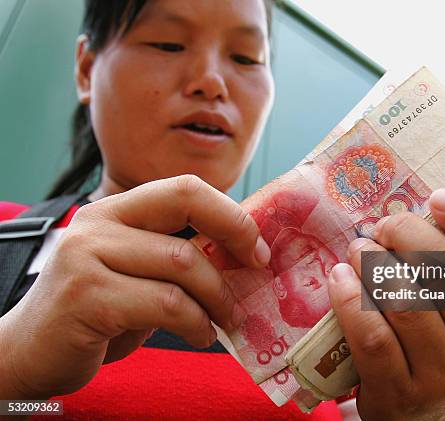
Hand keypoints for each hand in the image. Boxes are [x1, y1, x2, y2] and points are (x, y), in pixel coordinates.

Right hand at [0, 175, 269, 398]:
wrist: (31, 351)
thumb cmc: (98, 312)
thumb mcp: (138, 273)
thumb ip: (176, 255)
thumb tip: (242, 254)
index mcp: (116, 210)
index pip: (185, 188)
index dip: (230, 213)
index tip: (257, 248)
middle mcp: (99, 222)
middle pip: (187, 208)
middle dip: (235, 240)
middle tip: (256, 274)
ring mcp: (87, 256)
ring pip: (182, 263)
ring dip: (216, 297)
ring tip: (223, 320)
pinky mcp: (86, 296)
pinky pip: (166, 304)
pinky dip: (194, 323)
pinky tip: (199, 335)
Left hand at [328, 188, 444, 420]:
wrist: (424, 418)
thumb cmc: (439, 349)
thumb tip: (413, 216)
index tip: (439, 197)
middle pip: (444, 273)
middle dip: (406, 235)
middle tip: (382, 228)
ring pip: (405, 302)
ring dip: (373, 264)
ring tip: (358, 251)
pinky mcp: (402, 393)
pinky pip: (372, 336)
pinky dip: (350, 299)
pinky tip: (339, 278)